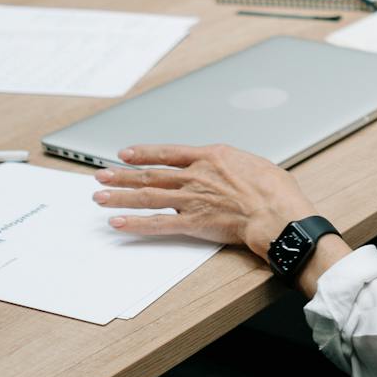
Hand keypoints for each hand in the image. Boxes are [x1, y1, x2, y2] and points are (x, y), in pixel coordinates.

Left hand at [94, 143, 311, 258]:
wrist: (277, 212)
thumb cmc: (274, 190)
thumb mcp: (254, 164)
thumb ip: (233, 165)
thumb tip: (230, 168)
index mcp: (211, 157)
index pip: (168, 153)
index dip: (145, 153)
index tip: (125, 154)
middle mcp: (196, 176)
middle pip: (151, 174)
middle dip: (123, 175)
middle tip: (101, 175)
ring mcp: (191, 199)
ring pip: (148, 196)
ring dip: (121, 196)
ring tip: (100, 196)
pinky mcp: (193, 223)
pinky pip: (157, 223)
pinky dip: (135, 223)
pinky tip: (118, 222)